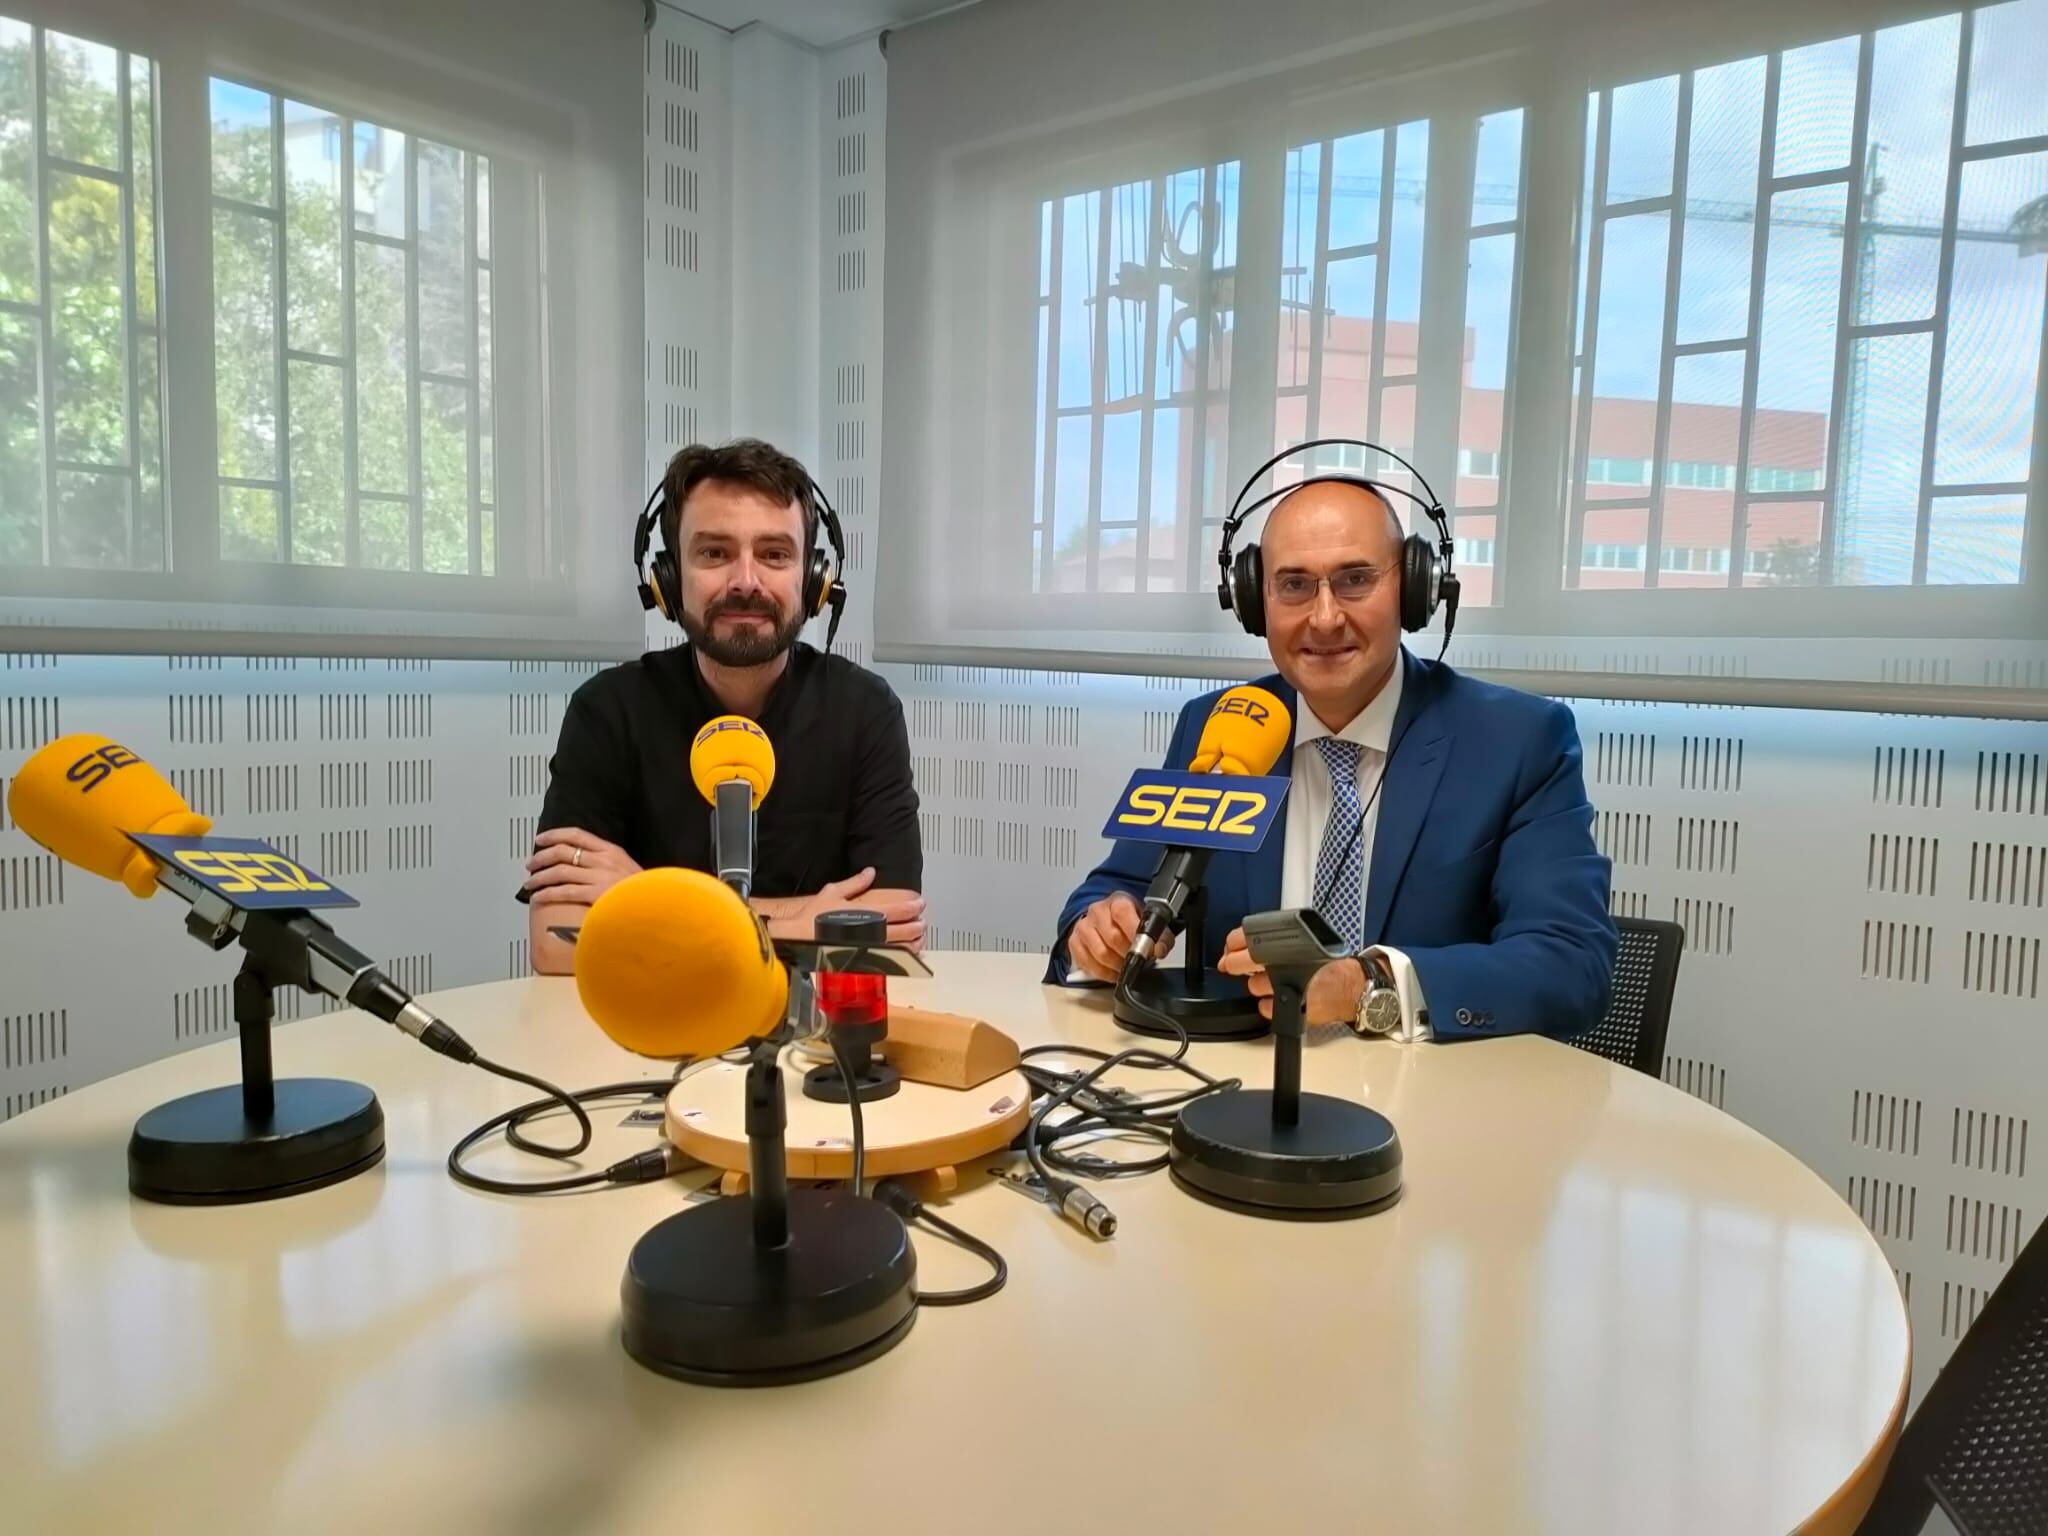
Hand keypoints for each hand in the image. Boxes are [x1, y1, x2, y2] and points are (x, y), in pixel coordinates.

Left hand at [524, 828, 641, 906]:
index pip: (576, 835)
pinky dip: (547, 894)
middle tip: (530, 865)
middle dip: (541, 857)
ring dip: (539, 877)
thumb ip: (609, 863)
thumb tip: (586, 864)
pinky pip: (563, 892)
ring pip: (559, 871)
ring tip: (530, 884)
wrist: (658, 905)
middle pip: (562, 852)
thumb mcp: (628, 868)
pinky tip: (538, 898)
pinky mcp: (595, 895)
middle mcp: (603, 860)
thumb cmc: (644, 892)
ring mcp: (599, 877)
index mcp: (611, 850)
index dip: (554, 835)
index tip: (540, 840)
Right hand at [764, 867, 927, 950]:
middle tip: (922, 922)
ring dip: (913, 942)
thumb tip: (870, 872)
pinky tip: (907, 957)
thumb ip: (855, 883)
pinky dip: (902, 958)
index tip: (920, 904)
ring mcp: (869, 948)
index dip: (913, 907)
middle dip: (917, 926)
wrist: (796, 938)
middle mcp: (871, 932)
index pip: (899, 910)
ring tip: (919, 938)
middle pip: (905, 930)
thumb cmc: (811, 917)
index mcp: (867, 913)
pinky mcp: (863, 960)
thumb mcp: (833, 892)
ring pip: (900, 947)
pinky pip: (889, 961)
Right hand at [1066, 891, 1173, 982]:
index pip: (1122, 912)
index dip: (1134, 932)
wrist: (1109, 920)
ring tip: (1125, 966)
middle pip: (1112, 937)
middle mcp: (1097, 911)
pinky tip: (1112, 971)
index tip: (1146, 948)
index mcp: (1117, 901)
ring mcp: (1083, 926)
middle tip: (1137, 959)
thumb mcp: (1150, 922)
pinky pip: (1087, 963)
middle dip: (1128, 954)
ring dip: (1116, 965)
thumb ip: (1161, 936)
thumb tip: (1160, 949)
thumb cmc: (1129, 921)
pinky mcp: (1074, 942)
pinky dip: (1102, 973)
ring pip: (1100, 953)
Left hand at [1217, 926, 1366, 1023]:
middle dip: (1234, 966)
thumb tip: (1246, 944)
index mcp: (1289, 941)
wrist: (1353, 986)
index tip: (1228, 950)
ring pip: (1253, 987)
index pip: (1244, 937)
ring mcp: (1286, 984)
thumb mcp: (1306, 943)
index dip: (1232, 945)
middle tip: (1233, 967)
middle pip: (1241, 964)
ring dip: (1259, 986)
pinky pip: (1265, 1008)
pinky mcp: (1289, 1006)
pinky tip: (1283, 998)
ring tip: (1276, 983)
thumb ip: (1280, 942)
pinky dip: (1269, 1005)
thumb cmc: (1332, 965)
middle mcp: (1284, 961)